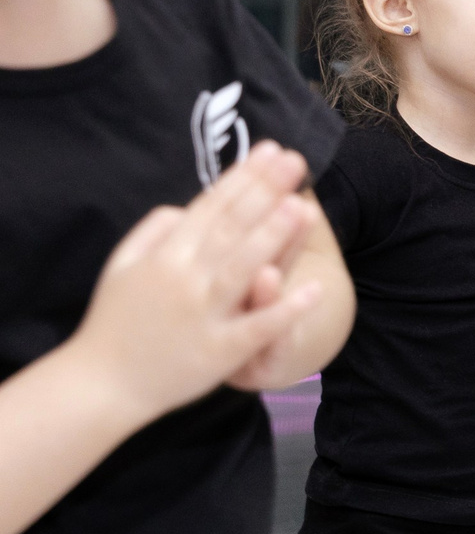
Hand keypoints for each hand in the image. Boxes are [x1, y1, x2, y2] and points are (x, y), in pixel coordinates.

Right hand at [65, 142, 322, 422]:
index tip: (270, 150)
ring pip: (243, 269)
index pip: (211, 208)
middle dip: (265, 192)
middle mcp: (185, 280)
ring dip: (274, 238)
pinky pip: (257, 328)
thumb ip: (154, 231)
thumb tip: (187, 207)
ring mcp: (203, 316)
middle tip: (296, 161)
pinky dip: (285, 309)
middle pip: (231, 229)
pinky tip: (315, 290)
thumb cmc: (115, 321)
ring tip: (302, 206)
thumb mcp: (122, 265)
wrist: (100, 383)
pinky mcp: (220, 352)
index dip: (243, 178)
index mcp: (165, 256)